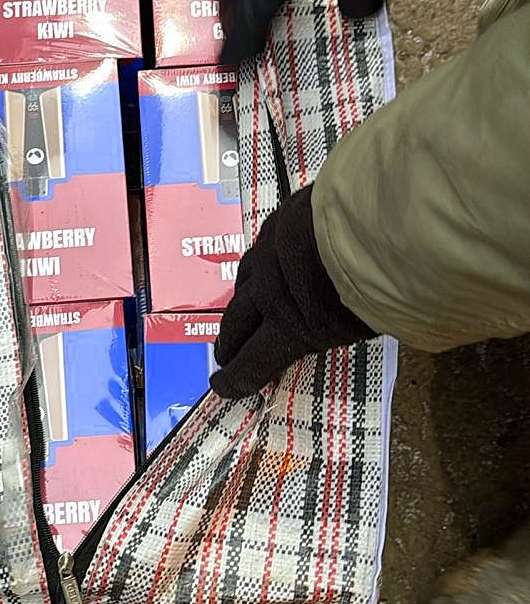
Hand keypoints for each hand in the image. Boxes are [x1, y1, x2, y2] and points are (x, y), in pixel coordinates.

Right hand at [210, 185, 372, 400]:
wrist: (377, 217)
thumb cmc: (380, 279)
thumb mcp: (365, 324)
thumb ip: (340, 331)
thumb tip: (344, 333)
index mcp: (288, 325)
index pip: (252, 360)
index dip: (236, 378)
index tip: (223, 386)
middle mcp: (269, 289)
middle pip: (238, 321)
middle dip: (230, 342)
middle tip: (226, 355)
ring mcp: (271, 251)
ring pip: (243, 280)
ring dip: (239, 301)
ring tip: (239, 312)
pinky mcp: (280, 220)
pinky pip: (259, 247)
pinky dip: (257, 265)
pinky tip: (262, 264)